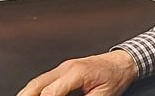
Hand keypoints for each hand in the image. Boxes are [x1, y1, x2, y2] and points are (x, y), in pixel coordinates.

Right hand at [17, 49, 137, 95]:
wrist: (124, 62)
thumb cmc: (117, 75)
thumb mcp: (103, 95)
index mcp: (77, 72)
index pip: (51, 91)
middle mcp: (67, 67)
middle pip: (37, 84)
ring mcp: (64, 67)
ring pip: (38, 81)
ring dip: (29, 93)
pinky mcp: (64, 69)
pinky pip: (44, 79)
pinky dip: (37, 89)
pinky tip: (35, 95)